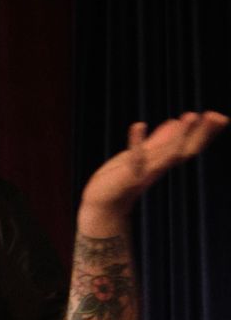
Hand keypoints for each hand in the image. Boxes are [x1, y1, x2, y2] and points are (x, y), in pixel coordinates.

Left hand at [78, 111, 227, 234]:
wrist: (102, 203)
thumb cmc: (121, 179)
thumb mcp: (143, 155)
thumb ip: (159, 140)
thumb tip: (175, 122)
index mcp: (162, 163)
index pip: (189, 147)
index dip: (205, 134)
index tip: (221, 117)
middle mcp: (157, 169)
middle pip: (185, 152)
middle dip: (200, 135)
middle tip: (217, 116)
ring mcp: (143, 173)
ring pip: (166, 156)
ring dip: (179, 137)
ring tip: (190, 115)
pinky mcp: (126, 176)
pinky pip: (133, 159)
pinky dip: (136, 142)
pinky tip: (138, 124)